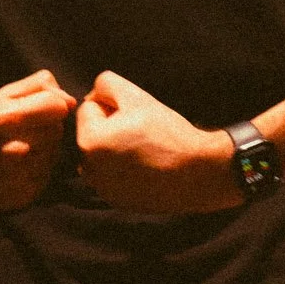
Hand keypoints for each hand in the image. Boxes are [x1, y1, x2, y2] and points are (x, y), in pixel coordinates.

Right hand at [0, 70, 75, 210]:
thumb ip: (38, 87)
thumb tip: (71, 101)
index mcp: (5, 119)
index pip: (58, 107)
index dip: (52, 106)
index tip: (37, 109)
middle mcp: (14, 151)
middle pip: (57, 130)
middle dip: (45, 126)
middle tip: (21, 130)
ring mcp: (19, 178)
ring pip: (54, 153)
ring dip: (43, 149)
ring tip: (16, 148)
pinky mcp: (22, 197)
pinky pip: (46, 176)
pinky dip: (36, 170)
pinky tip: (14, 167)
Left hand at [75, 71, 239, 213]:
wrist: (196, 174)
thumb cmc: (167, 134)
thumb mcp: (136, 96)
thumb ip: (106, 83)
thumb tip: (93, 96)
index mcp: (89, 141)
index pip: (89, 108)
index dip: (113, 105)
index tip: (135, 116)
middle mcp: (89, 168)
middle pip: (92, 132)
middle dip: (110, 127)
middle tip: (141, 132)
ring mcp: (101, 187)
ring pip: (101, 153)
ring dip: (114, 147)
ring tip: (144, 149)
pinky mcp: (115, 200)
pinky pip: (110, 174)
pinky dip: (122, 168)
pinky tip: (145, 166)